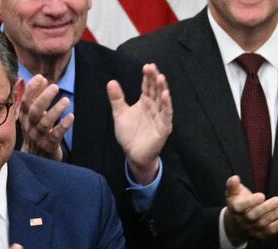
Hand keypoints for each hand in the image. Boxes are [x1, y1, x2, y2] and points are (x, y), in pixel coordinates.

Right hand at [19, 74, 73, 161]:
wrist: (36, 159)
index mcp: (24, 118)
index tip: (41, 77)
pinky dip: (63, 125)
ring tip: (66, 100)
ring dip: (56, 110)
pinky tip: (71, 116)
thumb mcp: (33, 115)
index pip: (25, 101)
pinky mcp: (49, 147)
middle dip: (44, 97)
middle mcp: (29, 127)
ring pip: (45, 123)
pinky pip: (55, 136)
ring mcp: (38, 138)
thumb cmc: (37, 132)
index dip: (32, 89)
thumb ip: (36, 97)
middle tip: (55, 86)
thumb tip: (41, 78)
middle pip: (34, 111)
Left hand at [108, 63, 171, 184]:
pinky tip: (165, 95)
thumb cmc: (129, 135)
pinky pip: (166, 115)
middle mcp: (154, 107)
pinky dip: (167, 105)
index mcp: (145, 102)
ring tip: (161, 77)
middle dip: (154, 79)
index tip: (146, 66)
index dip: (147, 76)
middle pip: (156, 90)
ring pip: (163, 100)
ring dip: (163, 89)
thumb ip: (116, 99)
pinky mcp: (163, 128)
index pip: (147, 86)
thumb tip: (111, 82)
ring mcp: (160, 117)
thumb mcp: (119, 114)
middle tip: (152, 67)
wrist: (133, 154)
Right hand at [222, 175, 277, 245]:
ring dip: (276, 215)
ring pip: (264, 223)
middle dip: (266, 208)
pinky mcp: (262, 234)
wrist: (237, 225)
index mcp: (235, 209)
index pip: (241, 207)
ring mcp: (253, 229)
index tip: (261, 195)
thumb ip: (233, 185)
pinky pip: (272, 230)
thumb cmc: (238, 203)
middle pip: (254, 216)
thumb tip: (235, 178)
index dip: (251, 202)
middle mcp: (243, 221)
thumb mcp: (233, 193)